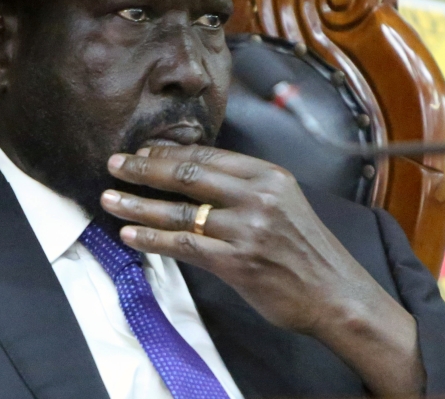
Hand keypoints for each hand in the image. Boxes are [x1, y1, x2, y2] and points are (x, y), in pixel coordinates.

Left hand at [101, 145, 424, 395]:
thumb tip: (192, 176)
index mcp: (269, 175)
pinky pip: (185, 246)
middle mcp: (258, 196)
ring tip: (109, 199)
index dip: (168, 152)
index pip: (207, 154)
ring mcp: (247, 229)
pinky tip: (131, 234)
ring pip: (180, 211)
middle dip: (145, 168)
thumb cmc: (306, 249)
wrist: (336, 293)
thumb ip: (244, 187)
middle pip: (188, 174)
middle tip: (114, 164)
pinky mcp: (238, 262)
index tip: (141, 151)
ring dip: (139, 204)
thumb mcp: (284, 202)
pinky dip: (153, 238)